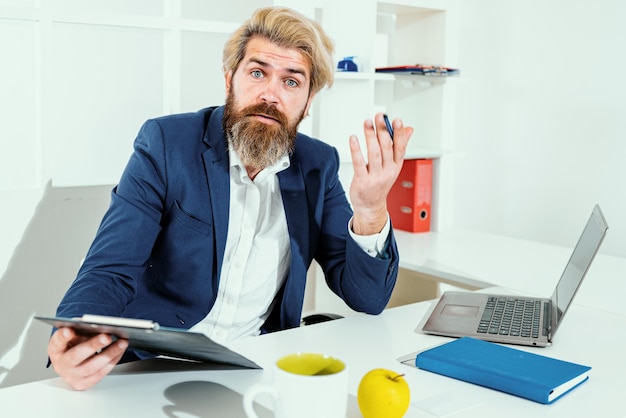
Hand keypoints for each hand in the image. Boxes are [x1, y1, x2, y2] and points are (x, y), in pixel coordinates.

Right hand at [47, 327, 127, 389]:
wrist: (71, 366)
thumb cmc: (73, 346)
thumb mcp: (74, 335)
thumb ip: (81, 330)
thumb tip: (96, 325)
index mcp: (56, 350)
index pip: (57, 342)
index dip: (62, 337)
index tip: (69, 330)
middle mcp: (61, 365)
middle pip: (76, 356)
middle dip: (93, 345)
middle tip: (107, 336)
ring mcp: (72, 376)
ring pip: (92, 366)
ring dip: (109, 353)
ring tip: (122, 342)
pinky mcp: (84, 384)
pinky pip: (101, 373)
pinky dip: (113, 360)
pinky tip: (121, 350)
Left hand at [349, 113, 412, 234]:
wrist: (370, 207)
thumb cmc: (379, 184)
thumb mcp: (393, 166)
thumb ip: (399, 146)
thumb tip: (409, 129)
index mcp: (396, 166)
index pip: (400, 147)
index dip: (399, 133)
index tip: (397, 120)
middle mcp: (387, 171)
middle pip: (386, 147)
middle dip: (383, 130)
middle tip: (379, 116)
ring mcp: (375, 177)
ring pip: (374, 153)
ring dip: (370, 136)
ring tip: (367, 123)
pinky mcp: (362, 181)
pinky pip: (359, 163)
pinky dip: (356, 150)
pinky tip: (354, 139)